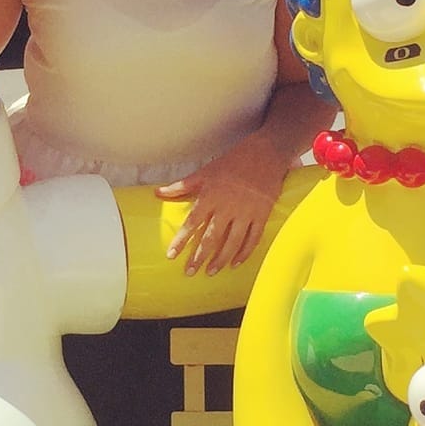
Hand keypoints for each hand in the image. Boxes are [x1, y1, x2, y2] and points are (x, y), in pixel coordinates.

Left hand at [157, 145, 286, 276]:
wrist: (266, 153)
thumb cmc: (232, 162)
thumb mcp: (205, 172)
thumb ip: (181, 186)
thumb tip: (158, 192)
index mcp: (211, 196)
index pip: (192, 223)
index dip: (181, 240)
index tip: (171, 255)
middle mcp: (227, 207)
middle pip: (211, 238)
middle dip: (199, 257)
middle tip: (190, 272)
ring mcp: (246, 212)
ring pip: (232, 243)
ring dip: (220, 259)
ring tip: (211, 272)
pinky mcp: (261, 214)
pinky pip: (253, 239)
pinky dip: (245, 253)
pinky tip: (236, 263)